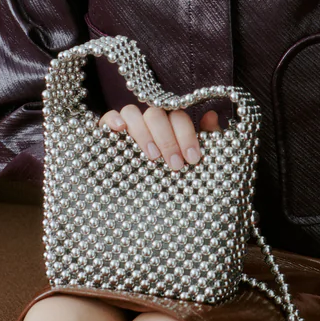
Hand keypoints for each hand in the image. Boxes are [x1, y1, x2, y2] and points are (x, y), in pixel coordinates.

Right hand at [97, 105, 220, 170]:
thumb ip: (207, 139)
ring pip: (132, 112)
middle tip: (174, 165)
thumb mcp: (195, 163)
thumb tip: (211, 115)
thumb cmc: (176, 180)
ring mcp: (128, 125)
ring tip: (152, 156)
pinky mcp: (107, 133)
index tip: (192, 159)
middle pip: (156, 114)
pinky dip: (113, 119)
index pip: (178, 117)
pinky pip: (107, 116)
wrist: (149, 208)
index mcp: (170, 124)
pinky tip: (120, 130)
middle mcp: (149, 121)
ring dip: (143, 133)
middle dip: (167, 140)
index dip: (186, 135)